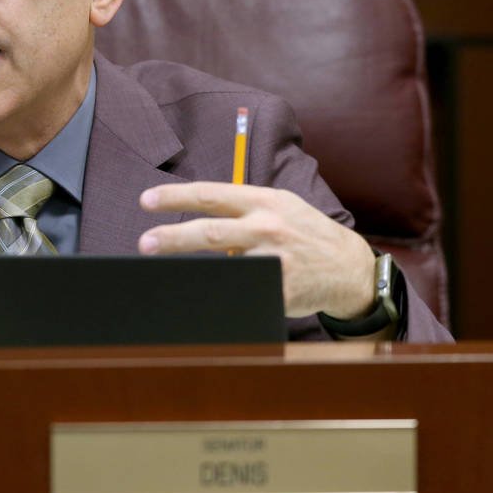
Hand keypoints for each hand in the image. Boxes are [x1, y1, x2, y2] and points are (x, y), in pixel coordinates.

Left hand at [138, 182, 374, 319]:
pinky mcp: (279, 289)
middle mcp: (267, 227)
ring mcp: (274, 259)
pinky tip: (198, 298)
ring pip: (222, 264)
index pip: (211, 194)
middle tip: (145, 244)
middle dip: (172, 237)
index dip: (176, 197)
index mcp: (263, 201)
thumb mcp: (280, 205)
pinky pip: (241, 290)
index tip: (146, 200)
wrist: (348, 267)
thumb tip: (198, 207)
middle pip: (210, 231)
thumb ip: (243, 204)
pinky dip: (218, 293)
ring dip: (190, 270)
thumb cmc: (304, 232)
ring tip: (162, 275)